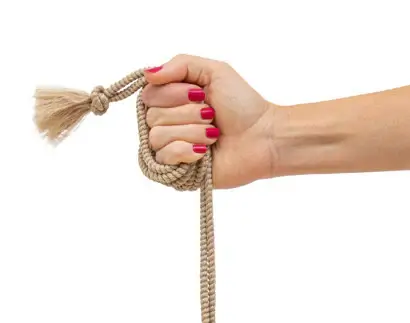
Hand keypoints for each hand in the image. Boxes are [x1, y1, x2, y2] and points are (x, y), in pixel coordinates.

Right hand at [141, 55, 276, 188]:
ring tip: (213, 134)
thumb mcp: (213, 71)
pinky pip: (164, 158)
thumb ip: (179, 65)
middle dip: (186, 113)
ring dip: (191, 131)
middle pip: (152, 116)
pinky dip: (185, 150)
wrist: (262, 138)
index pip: (149, 95)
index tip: (199, 94)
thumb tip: (147, 74)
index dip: (172, 94)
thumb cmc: (243, 106)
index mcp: (173, 100)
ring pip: (157, 136)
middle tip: (211, 115)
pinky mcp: (180, 170)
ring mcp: (173, 148)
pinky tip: (204, 152)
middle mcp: (169, 123)